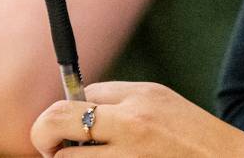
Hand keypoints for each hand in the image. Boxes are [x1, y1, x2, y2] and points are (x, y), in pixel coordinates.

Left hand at [30, 82, 243, 157]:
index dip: (68, 113)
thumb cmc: (199, 142)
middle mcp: (132, 125)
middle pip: (55, 120)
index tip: (67, 130)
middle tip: (51, 148)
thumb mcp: (165, 106)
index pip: (80, 95)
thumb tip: (78, 108)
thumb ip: (123, 104)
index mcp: (142, 98)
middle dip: (44, 135)